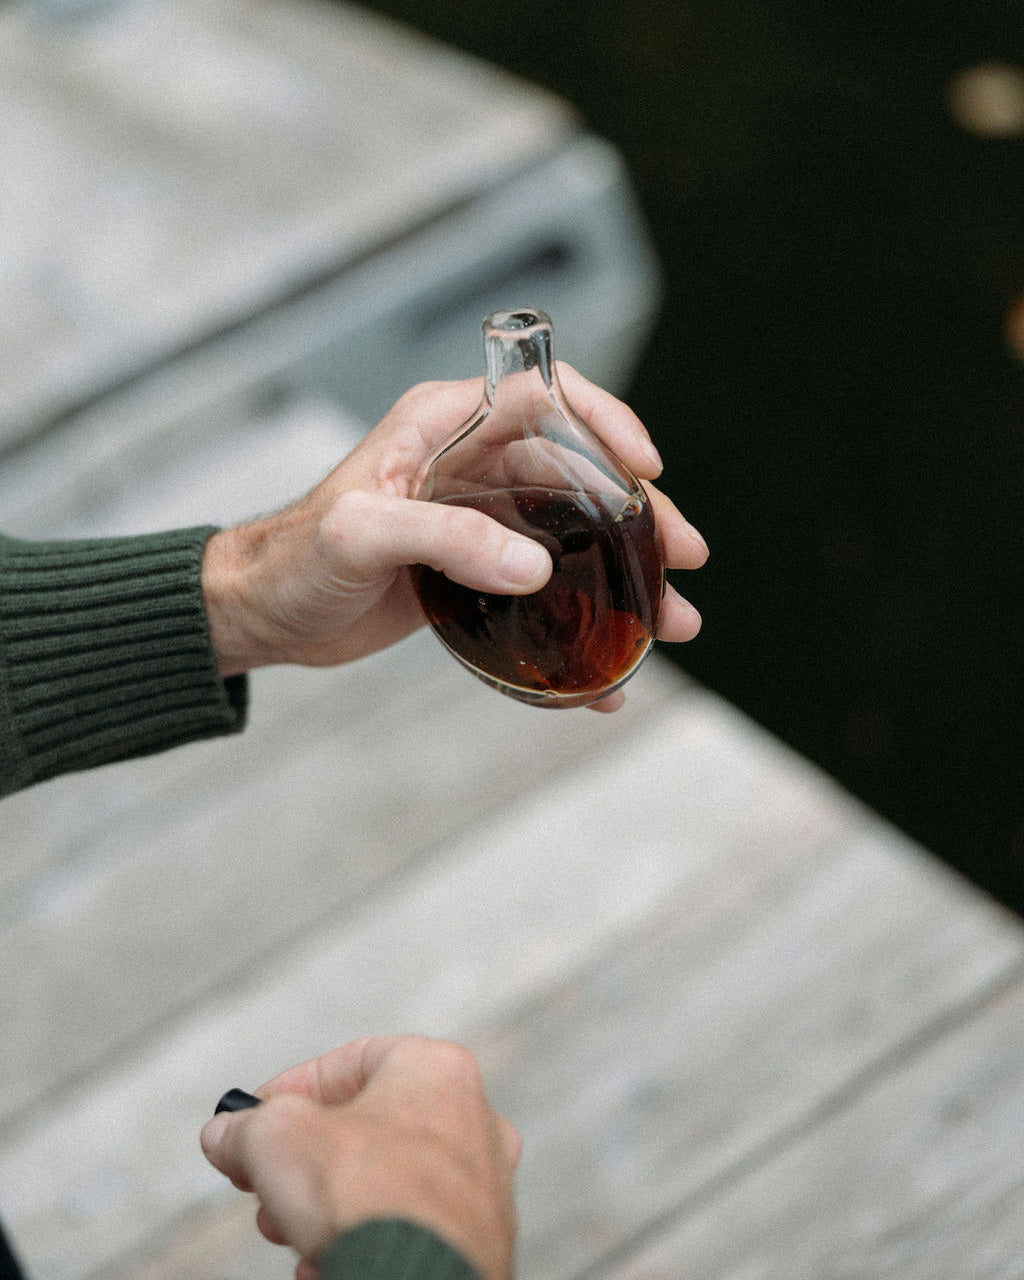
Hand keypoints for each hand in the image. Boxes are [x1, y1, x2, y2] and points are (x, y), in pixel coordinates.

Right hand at [200, 1036, 520, 1279]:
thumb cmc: (366, 1196)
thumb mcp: (276, 1139)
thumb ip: (246, 1127)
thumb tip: (224, 1134)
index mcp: (437, 1069)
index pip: (352, 1058)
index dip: (293, 1087)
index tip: (253, 1117)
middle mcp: (473, 1117)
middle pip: (368, 1125)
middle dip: (305, 1158)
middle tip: (265, 1184)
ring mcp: (481, 1182)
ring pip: (386, 1180)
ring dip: (328, 1204)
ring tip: (291, 1232)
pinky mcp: (477, 1238)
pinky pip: (407, 1226)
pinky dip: (364, 1238)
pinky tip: (325, 1263)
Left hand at [202, 366, 707, 709]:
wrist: (261, 615)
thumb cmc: (292, 560)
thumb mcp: (361, 537)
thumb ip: (446, 539)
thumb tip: (536, 568)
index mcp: (442, 425)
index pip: (545, 399)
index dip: (606, 423)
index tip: (647, 468)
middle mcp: (467, 464)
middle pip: (579, 474)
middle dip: (638, 517)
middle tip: (685, 558)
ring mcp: (474, 519)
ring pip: (572, 535)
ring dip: (623, 576)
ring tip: (671, 622)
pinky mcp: (472, 571)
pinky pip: (543, 586)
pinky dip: (578, 621)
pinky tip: (604, 670)